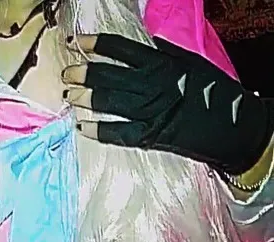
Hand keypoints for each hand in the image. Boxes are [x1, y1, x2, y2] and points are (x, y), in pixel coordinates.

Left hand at [61, 33, 273, 175]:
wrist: (235, 128)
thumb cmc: (214, 93)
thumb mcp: (190, 64)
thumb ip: (164, 54)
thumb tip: (141, 46)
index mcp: (162, 64)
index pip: (121, 50)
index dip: (96, 46)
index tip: (77, 43)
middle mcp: (153, 85)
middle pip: (110, 76)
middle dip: (84, 73)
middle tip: (67, 73)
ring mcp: (151, 112)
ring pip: (110, 103)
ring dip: (85, 99)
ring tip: (69, 95)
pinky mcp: (151, 136)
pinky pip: (118, 134)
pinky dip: (98, 130)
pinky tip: (81, 127)